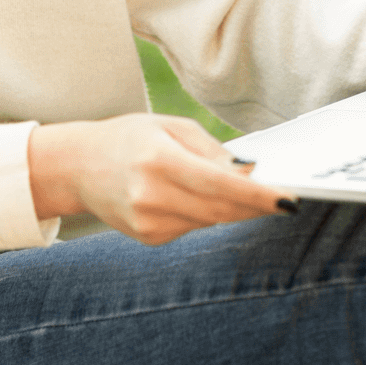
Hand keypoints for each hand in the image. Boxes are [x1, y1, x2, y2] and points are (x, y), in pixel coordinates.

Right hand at [28, 113, 295, 245]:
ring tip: (245, 193)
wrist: (77, 166)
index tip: (289, 199)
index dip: (258, 195)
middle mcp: (152, 195)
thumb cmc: (127, 138)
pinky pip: (193, 227)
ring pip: (211, 221)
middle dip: (255, 205)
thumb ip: (210, 150)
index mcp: (158, 160)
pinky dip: (206, 213)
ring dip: (233, 209)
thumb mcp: (169, 127)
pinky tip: (199, 199)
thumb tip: (249, 173)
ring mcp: (149, 222)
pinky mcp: (149, 237)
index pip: (219, 184)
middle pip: (221, 209)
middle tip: (281, 198)